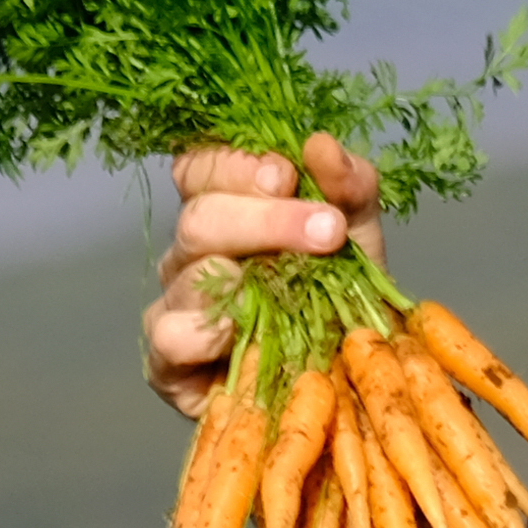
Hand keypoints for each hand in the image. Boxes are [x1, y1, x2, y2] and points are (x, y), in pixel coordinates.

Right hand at [144, 132, 377, 416]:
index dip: (235, 166)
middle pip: (198, 218)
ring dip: (245, 275)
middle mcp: (192, 253)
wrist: (350, 382)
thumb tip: (320, 145)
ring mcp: (176, 305)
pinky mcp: (168, 362)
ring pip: (185, 274)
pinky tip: (243, 334)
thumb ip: (348, 186)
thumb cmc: (343, 298)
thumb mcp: (360, 233)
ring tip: (293, 287)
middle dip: (264, 220)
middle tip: (326, 232)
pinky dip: (206, 333)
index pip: (199, 168)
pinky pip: (169, 336)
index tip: (287, 175)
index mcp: (226, 208)